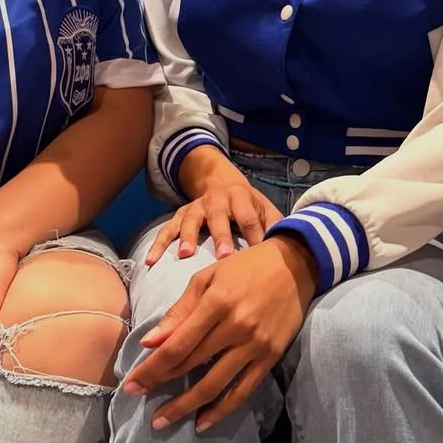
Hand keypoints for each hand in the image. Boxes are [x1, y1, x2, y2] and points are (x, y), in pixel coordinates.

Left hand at [124, 235, 317, 431]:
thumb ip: (180, 311)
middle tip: (137, 398)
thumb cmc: (246, 267)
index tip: (131, 384)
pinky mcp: (271, 357)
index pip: (177, 346)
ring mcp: (255, 345)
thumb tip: (150, 342)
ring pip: (215, 384)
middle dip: (159, 384)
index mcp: (217, 303)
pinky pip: (244, 390)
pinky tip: (202, 422)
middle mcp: (236, 327)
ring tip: (163, 422)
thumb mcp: (208, 277)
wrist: (296, 264)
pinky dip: (222, 410)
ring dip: (186, 406)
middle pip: (191, 365)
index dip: (151, 368)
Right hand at [146, 175, 282, 264]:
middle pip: (219, 217)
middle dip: (221, 236)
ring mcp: (196, 207)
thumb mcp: (264, 207)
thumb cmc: (247, 205)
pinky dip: (159, 244)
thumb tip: (292, 244)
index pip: (249, 217)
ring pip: (191, 221)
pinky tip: (151, 261)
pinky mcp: (180, 215)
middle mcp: (217, 200)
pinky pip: (167, 229)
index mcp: (241, 197)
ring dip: (188, 237)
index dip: (253, 235)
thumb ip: (274, 224)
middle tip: (223, 257)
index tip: (258, 257)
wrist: (219, 181)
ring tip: (186, 255)